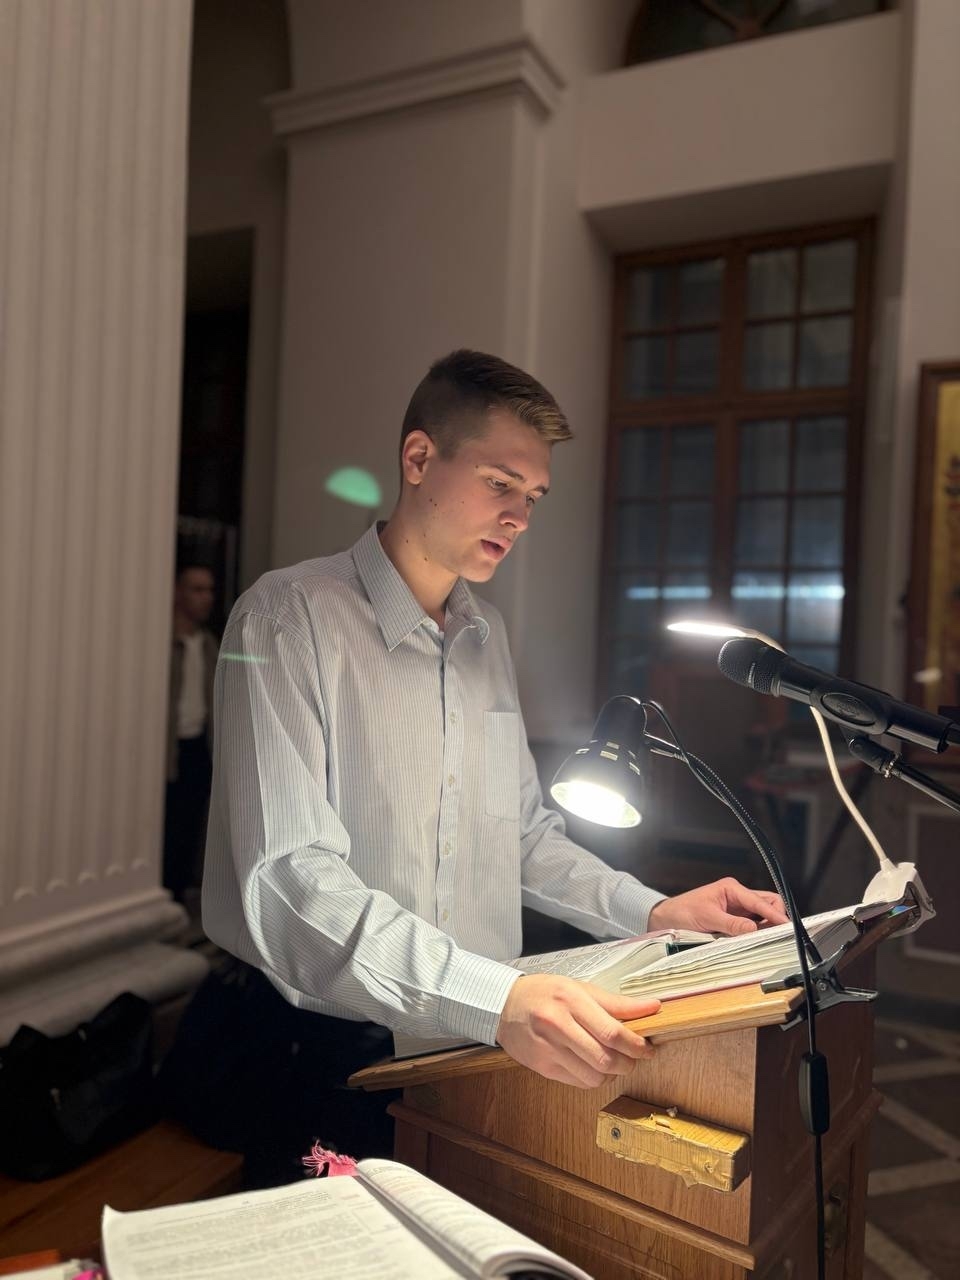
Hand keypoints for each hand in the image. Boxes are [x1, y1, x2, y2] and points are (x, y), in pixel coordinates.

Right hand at [495, 974, 659, 1087]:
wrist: (504, 1006)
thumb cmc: (545, 993)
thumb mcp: (579, 988)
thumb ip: (616, 1002)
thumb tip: (652, 1007)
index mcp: (570, 1000)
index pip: (612, 1031)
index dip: (636, 1044)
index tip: (648, 1048)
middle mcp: (558, 1025)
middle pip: (605, 1058)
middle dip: (629, 1063)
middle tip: (635, 1057)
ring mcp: (548, 1049)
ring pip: (594, 1076)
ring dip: (613, 1073)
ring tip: (616, 1062)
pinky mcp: (543, 1067)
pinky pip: (579, 1082)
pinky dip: (595, 1078)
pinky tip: (596, 1066)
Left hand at [647, 877, 787, 935]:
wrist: (667, 918)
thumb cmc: (683, 911)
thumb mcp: (707, 917)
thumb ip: (732, 923)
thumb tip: (753, 930)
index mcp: (731, 888)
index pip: (760, 901)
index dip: (775, 914)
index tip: (785, 926)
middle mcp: (737, 896)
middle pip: (768, 903)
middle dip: (776, 917)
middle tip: (780, 934)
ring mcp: (737, 907)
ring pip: (763, 914)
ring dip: (768, 925)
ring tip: (770, 939)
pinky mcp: (734, 918)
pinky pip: (753, 923)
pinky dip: (759, 931)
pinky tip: (759, 939)